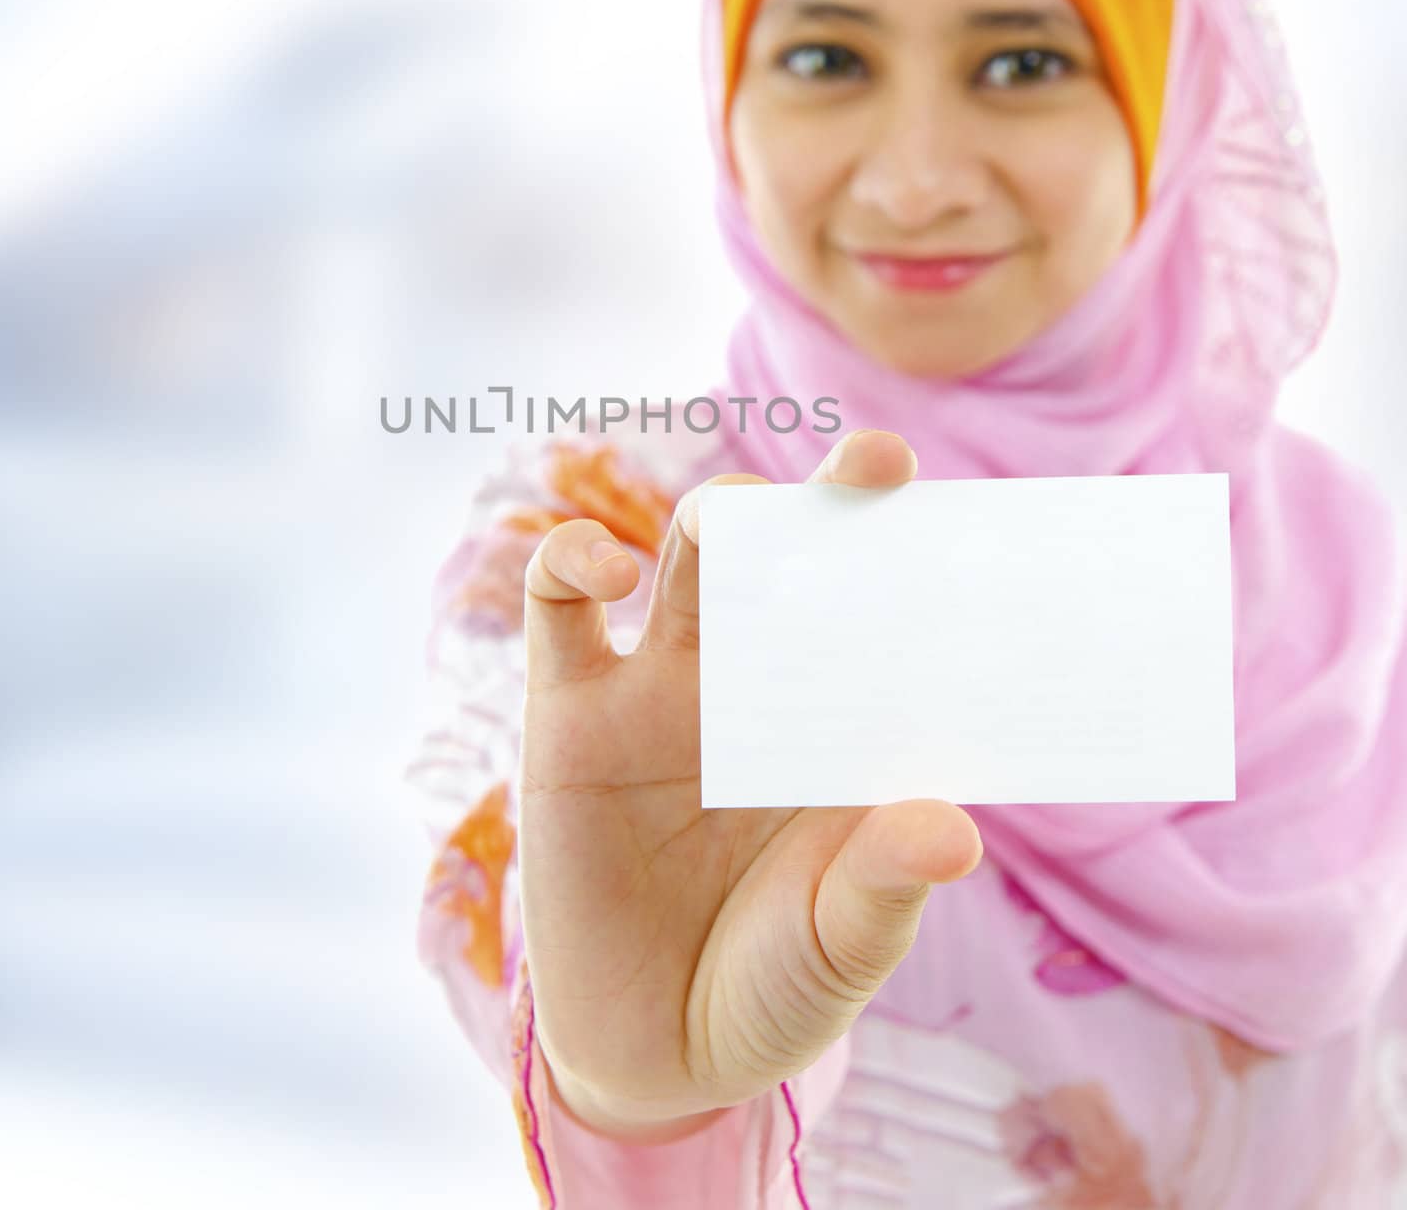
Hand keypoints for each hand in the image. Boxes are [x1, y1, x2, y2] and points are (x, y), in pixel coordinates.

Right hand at [519, 427, 981, 1142]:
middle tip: (876, 467)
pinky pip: (558, 606)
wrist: (654, 1052)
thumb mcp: (838, 948)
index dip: (910, 546)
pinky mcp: (572, 710)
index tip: (960, 505)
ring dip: (721, 515)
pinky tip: (607, 569)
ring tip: (745, 525)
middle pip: (792, 553)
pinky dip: (574, 560)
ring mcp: (661, 688)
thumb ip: (881, 888)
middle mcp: (755, 683)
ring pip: (691, 556)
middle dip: (829, 497)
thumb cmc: (771, 986)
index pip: (879, 605)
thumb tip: (951, 828)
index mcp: (836, 719)